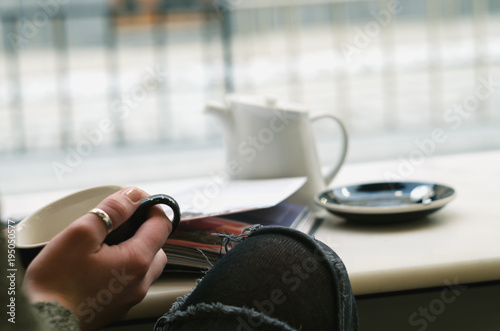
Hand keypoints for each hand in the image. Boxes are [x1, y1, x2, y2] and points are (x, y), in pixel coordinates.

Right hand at [22, 187, 171, 329]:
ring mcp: (130, 298)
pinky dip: (123, 269)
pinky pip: (131, 282)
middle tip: (118, 222)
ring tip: (107, 244)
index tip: (135, 200)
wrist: (41, 326)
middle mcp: (140, 282)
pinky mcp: (117, 308)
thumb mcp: (80, 235)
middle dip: (144, 229)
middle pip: (157, 246)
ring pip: (146, 265)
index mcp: (137, 261)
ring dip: (135, 249)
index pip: (163, 224)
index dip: (151, 207)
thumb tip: (134, 194)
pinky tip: (100, 266)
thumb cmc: (56, 284)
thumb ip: (112, 211)